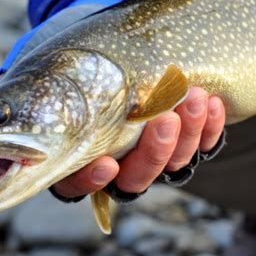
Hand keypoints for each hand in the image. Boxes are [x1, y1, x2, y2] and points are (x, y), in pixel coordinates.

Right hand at [52, 87, 224, 195]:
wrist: (116, 70)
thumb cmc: (84, 79)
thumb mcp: (65, 83)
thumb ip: (59, 94)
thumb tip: (43, 85)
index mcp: (81, 160)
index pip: (79, 185)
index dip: (92, 180)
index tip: (106, 164)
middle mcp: (120, 168)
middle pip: (137, 178)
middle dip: (155, 150)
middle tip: (166, 119)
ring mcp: (155, 158)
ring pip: (174, 162)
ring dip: (188, 132)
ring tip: (195, 97)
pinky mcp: (184, 145)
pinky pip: (201, 146)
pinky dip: (209, 128)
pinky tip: (212, 103)